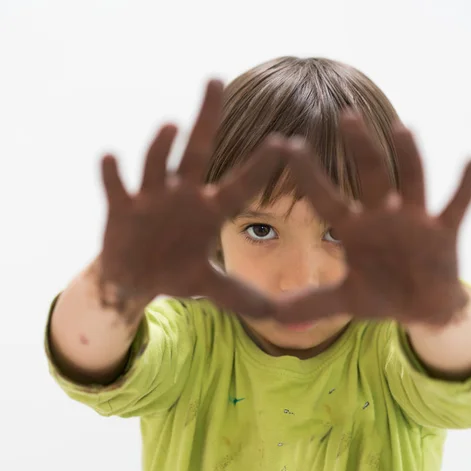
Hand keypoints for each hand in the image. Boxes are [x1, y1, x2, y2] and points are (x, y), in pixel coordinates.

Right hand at [99, 80, 284, 317]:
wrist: (133, 277)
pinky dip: (113, 174)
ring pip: (157, 165)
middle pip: (197, 151)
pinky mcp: (122, 208)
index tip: (285, 142)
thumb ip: (238, 295)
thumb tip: (275, 315)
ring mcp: (151, 199)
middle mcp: (182, 195)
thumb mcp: (207, 286)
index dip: (260, 166)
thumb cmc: (174, 270)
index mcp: (208, 210)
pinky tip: (110, 157)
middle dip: (207, 118)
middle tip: (216, 80)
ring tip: (171, 125)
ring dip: (162, 147)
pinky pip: (117, 187)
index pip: (239, 185)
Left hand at [276, 113, 470, 325]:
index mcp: (356, 229)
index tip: (288, 144)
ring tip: (402, 129)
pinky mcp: (444, 231)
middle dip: (360, 148)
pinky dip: (466, 185)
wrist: (422, 306)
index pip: (326, 198)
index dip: (308, 174)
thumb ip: (310, 303)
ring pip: (412, 181)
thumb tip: (270, 318)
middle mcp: (383, 216)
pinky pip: (457, 204)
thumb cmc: (381, 295)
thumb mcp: (344, 302)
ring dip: (409, 157)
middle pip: (371, 175)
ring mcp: (415, 220)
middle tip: (347, 116)